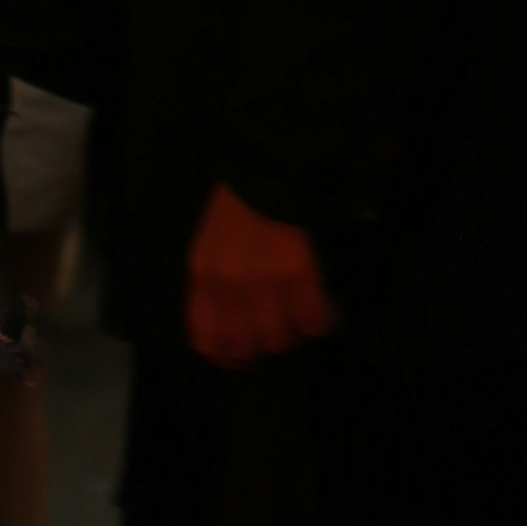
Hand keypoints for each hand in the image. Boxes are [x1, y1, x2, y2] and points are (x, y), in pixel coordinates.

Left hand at [185, 181, 335, 368]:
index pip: (206, 340)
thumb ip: (215, 288)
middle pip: (244, 347)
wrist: (266, 168)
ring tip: (301, 316)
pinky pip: (313, 321)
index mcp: (202, 275)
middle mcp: (228, 283)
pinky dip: (321, 321)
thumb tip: (235, 331)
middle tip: (277, 331)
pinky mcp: (298, 272)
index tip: (242, 358)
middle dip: (262, 346)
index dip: (226, 357)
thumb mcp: (209, 247)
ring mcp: (263, 280)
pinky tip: (324, 307)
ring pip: (279, 340)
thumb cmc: (237, 210)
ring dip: (293, 334)